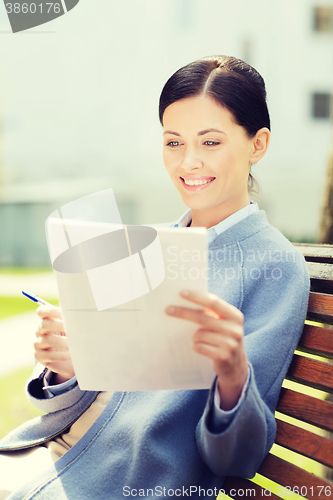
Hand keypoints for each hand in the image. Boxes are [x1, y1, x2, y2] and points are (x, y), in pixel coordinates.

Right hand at [34, 305, 74, 384]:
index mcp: (46, 320)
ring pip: (47, 340)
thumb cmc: (70, 337)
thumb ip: (71, 319)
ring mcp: (38, 344)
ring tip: (73, 343)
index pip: (42, 311)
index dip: (51, 311)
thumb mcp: (70, 326)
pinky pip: (49, 356)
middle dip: (59, 325)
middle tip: (72, 328)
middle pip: (44, 324)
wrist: (67, 356)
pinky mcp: (40, 356)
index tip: (63, 312)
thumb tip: (81, 311)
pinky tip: (69, 354)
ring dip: (62, 341)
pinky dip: (60, 355)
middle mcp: (40, 331)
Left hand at [165, 290, 248, 410]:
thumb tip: (185, 300)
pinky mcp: (223, 356)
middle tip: (168, 309)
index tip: (181, 293)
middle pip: (203, 317)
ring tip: (201, 340)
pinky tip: (203, 349)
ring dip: (194, 337)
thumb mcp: (223, 323)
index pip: (213, 302)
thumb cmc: (224, 338)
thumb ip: (211, 313)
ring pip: (199, 334)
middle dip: (183, 312)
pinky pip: (199, 347)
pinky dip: (197, 347)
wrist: (236, 365)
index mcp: (235, 316)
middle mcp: (235, 329)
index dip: (197, 297)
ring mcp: (230, 344)